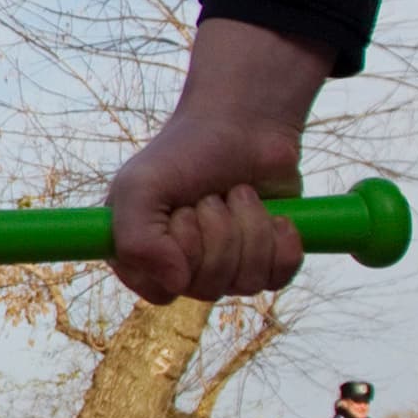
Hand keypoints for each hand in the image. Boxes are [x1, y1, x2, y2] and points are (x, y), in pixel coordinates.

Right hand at [104, 18, 329, 301]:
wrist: (243, 126)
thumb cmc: (184, 152)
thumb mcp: (140, 186)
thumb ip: (136, 240)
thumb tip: (177, 285)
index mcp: (141, 256)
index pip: (161, 290)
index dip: (177, 254)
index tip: (179, 213)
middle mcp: (182, 268)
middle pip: (207, 287)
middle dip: (217, 231)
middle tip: (210, 196)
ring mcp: (226, 268)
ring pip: (245, 282)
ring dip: (249, 228)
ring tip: (239, 194)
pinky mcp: (266, 262)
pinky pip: (279, 277)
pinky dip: (281, 240)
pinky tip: (274, 215)